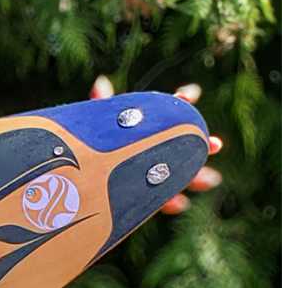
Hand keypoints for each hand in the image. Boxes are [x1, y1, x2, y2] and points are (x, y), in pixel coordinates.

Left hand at [91, 74, 222, 215]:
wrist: (73, 176)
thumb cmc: (86, 144)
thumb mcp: (93, 126)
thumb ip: (99, 108)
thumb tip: (100, 84)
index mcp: (146, 126)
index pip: (168, 109)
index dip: (181, 100)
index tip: (190, 95)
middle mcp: (153, 147)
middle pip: (183, 145)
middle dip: (201, 145)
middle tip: (216, 145)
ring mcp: (149, 172)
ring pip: (178, 175)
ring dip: (196, 176)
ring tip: (211, 180)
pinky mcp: (141, 196)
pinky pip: (159, 200)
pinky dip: (169, 202)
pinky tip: (180, 204)